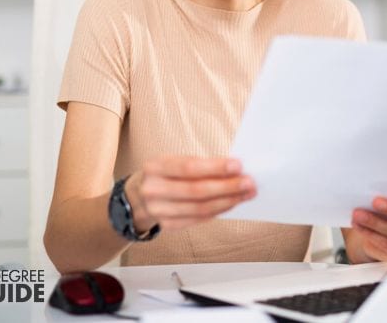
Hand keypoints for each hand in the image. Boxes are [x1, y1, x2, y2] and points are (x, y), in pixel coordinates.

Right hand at [125, 156, 256, 231]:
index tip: (238, 165)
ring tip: (246, 194)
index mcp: (155, 167)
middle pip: (197, 191)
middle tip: (249, 183)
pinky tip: (232, 203)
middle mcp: (154, 190)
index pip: (189, 168)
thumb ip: (200, 165)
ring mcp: (159, 211)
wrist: (137, 198)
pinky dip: (218, 211)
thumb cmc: (164, 174)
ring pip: (200, 208)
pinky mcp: (168, 225)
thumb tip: (234, 169)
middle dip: (227, 187)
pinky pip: (199, 219)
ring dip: (228, 201)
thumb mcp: (173, 162)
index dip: (215, 168)